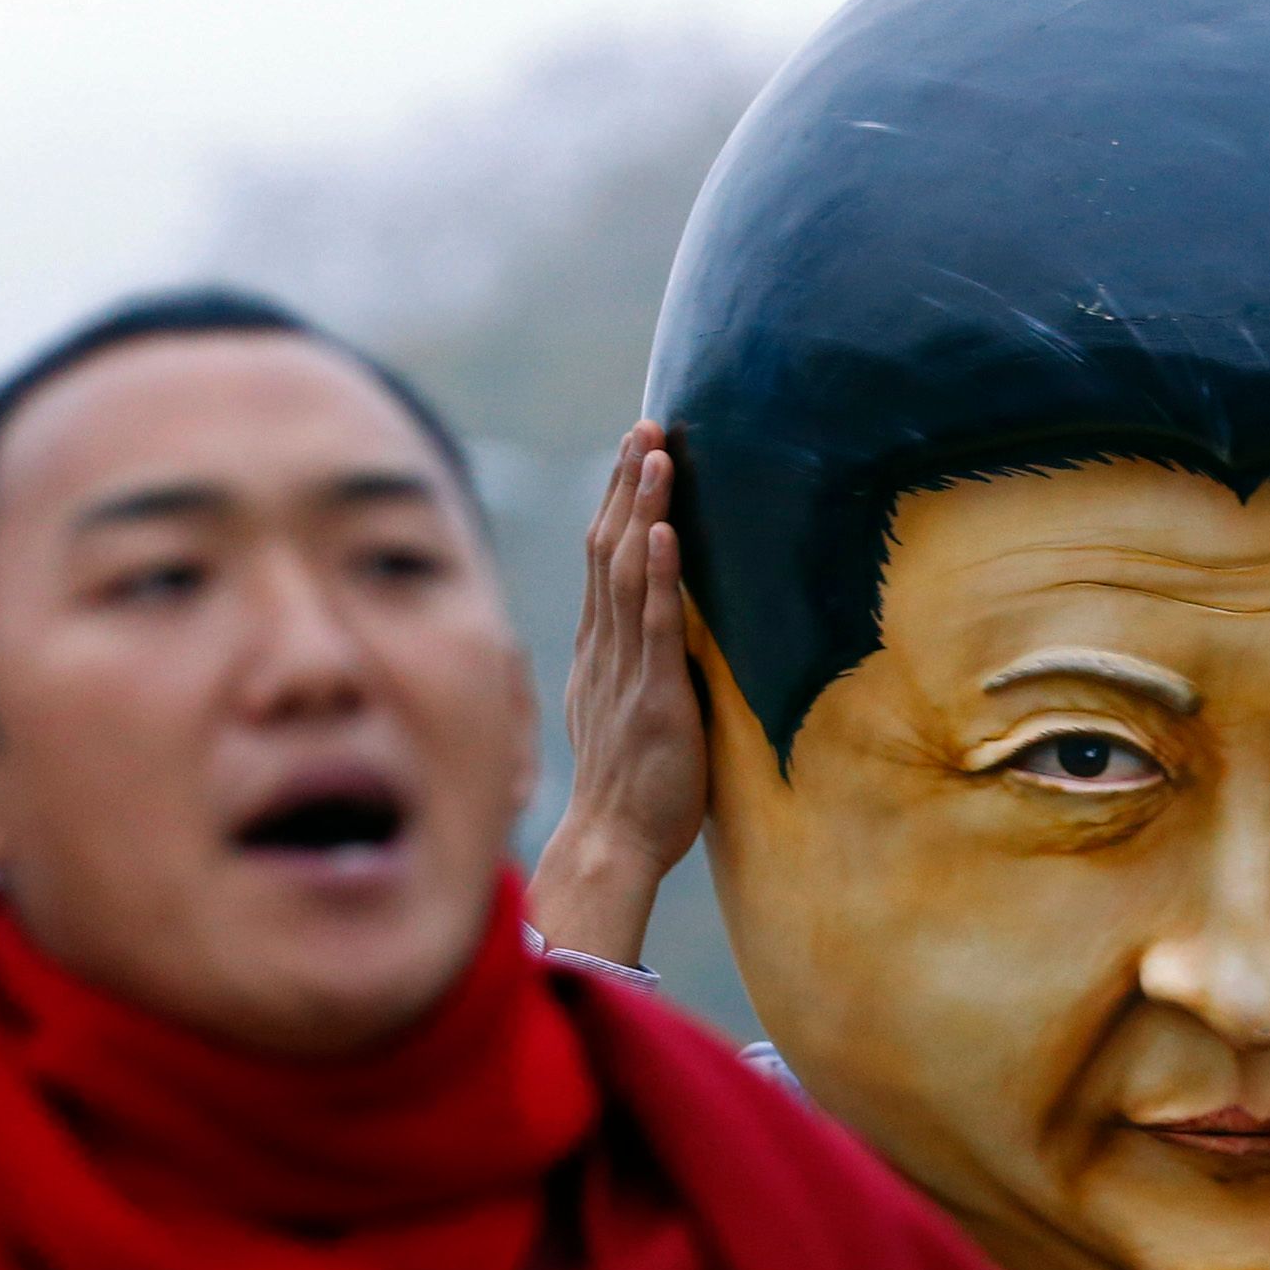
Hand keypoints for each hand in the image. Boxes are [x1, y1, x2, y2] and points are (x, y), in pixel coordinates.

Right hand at [527, 424, 704, 964]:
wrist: (610, 844)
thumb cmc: (632, 791)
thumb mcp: (630, 713)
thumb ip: (642, 670)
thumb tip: (671, 640)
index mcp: (598, 651)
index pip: (604, 561)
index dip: (619, 504)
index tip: (634, 452)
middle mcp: (603, 649)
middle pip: (608, 549)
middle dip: (626, 485)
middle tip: (644, 426)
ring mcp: (624, 670)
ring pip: (627, 572)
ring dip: (641, 510)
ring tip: (655, 454)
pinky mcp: (652, 697)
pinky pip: (652, 625)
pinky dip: (659, 575)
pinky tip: (666, 532)